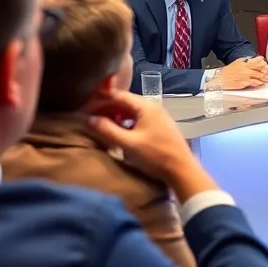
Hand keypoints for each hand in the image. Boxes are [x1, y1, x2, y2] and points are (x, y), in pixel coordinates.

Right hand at [85, 90, 214, 199]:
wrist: (182, 171)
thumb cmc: (155, 156)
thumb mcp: (128, 144)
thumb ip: (108, 130)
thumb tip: (89, 119)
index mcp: (146, 106)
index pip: (118, 95)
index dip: (100, 101)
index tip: (85, 108)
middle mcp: (153, 107)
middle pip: (125, 102)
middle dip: (107, 109)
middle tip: (90, 118)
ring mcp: (158, 117)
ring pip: (131, 112)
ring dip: (116, 117)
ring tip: (101, 126)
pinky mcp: (159, 127)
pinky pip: (138, 120)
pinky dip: (126, 123)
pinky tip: (118, 133)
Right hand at [217, 58, 267, 89]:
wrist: (221, 79)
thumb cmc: (228, 71)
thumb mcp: (237, 62)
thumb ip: (246, 60)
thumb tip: (252, 60)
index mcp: (245, 63)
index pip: (258, 60)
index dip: (263, 62)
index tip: (265, 64)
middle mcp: (246, 69)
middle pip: (261, 69)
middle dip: (266, 71)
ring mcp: (246, 76)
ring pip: (259, 76)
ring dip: (264, 78)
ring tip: (266, 79)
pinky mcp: (245, 83)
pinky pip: (255, 83)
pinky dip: (259, 83)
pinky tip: (261, 83)